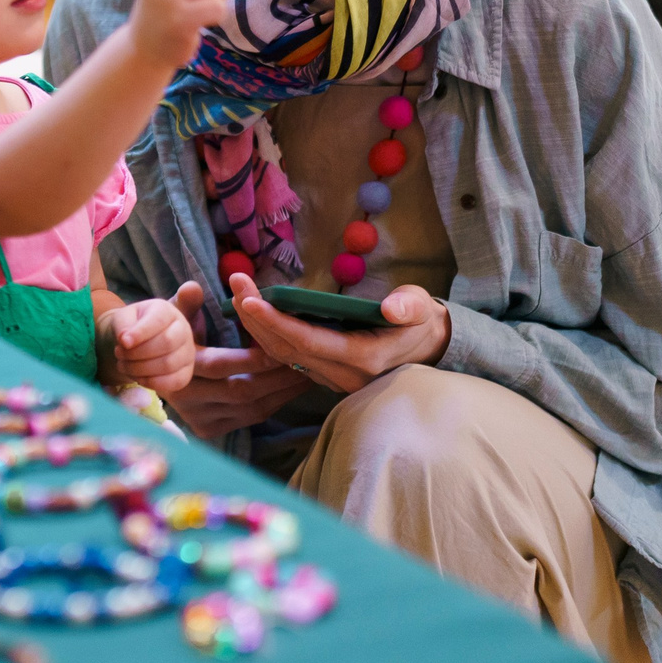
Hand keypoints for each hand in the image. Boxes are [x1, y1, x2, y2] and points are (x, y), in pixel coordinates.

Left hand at [101, 295, 196, 394]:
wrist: (137, 341)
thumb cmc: (131, 326)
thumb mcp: (123, 318)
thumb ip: (122, 324)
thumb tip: (125, 340)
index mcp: (167, 311)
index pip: (158, 320)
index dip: (140, 333)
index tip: (122, 342)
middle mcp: (183, 330)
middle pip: (167, 343)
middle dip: (138, 352)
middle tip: (118, 354)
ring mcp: (188, 352)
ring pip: (169, 364)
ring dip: (141, 369)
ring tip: (123, 366)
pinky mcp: (186, 373)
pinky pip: (175, 382)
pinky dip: (152, 383)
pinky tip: (137, 378)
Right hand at [137, 281, 302, 438]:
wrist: (146, 370)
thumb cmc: (168, 336)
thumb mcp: (172, 316)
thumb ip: (186, 303)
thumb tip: (193, 287)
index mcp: (178, 367)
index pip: (220, 366)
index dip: (252, 358)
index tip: (281, 346)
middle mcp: (186, 399)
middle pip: (242, 392)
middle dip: (278, 378)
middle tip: (305, 361)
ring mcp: (198, 418)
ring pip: (251, 409)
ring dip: (283, 393)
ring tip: (307, 374)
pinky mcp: (209, 430)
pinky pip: (250, 419)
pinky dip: (274, 404)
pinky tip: (290, 389)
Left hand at [226, 272, 450, 394]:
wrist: (426, 349)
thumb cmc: (419, 322)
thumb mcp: (421, 308)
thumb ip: (409, 307)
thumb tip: (391, 307)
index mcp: (362, 359)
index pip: (307, 342)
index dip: (275, 322)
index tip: (248, 300)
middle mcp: (342, 375)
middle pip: (286, 349)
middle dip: (256, 317)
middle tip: (235, 283)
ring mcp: (331, 379)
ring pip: (282, 356)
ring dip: (257, 326)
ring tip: (238, 293)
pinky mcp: (324, 375)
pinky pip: (288, 358)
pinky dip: (268, 335)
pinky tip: (253, 313)